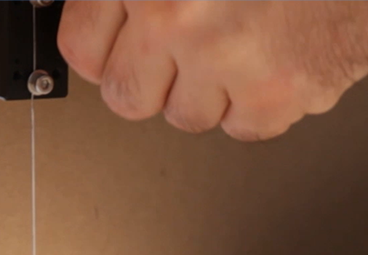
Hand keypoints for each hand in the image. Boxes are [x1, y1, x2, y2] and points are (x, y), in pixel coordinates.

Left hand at [57, 1, 367, 140]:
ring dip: (207, 90)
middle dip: (149, 77)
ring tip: (239, 43)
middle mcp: (182, 17)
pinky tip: (273, 56)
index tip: (118, 46)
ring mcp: (231, 60)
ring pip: (186, 117)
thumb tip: (113, 14)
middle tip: (178, 52)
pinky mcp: (283, 93)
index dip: (105, 47)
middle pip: (127, 97)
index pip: (84, 47)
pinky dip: (258, 101)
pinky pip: (244, 127)